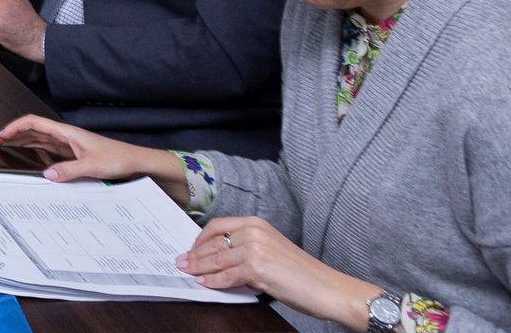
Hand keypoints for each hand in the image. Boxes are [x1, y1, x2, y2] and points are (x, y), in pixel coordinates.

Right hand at [0, 114, 183, 188]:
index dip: (15, 127)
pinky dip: (34, 151)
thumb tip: (47, 174)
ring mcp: (68, 145)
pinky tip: (30, 156)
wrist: (137, 162)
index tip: (0, 134)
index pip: (34, 123)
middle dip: (12, 133)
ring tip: (4, 145)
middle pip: (33, 130)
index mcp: (67, 133)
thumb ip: (68, 170)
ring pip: (38, 139)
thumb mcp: (93, 166)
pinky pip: (47, 150)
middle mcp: (66, 136)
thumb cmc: (119, 158)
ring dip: (21, 141)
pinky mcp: (73, 154)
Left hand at [180, 217, 376, 324]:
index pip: (218, 226)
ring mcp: (254, 249)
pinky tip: (205, 283)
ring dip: (198, 268)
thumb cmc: (303, 273)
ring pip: (216, 259)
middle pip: (213, 243)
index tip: (191, 248)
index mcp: (257, 224)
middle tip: (182, 262)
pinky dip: (213, 281)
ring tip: (188, 272)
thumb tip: (221, 259)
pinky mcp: (256, 268)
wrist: (328, 287)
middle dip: (195, 254)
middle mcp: (254, 232)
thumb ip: (247, 249)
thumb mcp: (271, 250)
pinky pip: (226, 276)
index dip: (200, 239)